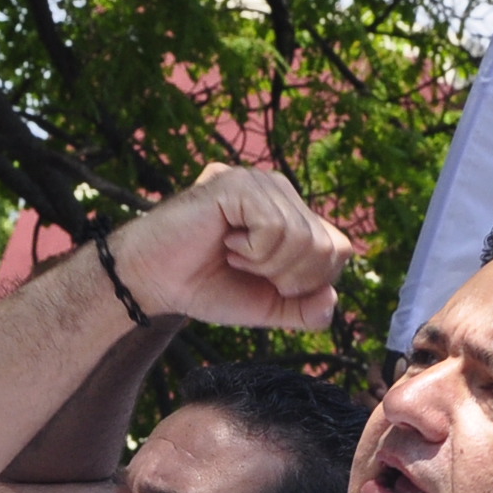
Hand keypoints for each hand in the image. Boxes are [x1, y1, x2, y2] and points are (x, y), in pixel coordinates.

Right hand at [98, 164, 351, 331]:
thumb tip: (332, 299)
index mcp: (293, 214)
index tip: (270, 283)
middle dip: (290, 277)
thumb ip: (305, 310)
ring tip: (234, 256)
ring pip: (303, 237)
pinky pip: (275, 227)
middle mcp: (281, 191)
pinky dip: (252, 250)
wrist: (154, 280)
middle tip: (248, 270)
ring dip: (266, 264)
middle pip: (327, 246)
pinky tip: (227, 243)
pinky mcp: (237, 184)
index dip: (312, 281)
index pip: (339, 248)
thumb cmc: (207, 286)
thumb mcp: (268, 307)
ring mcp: (260, 182)